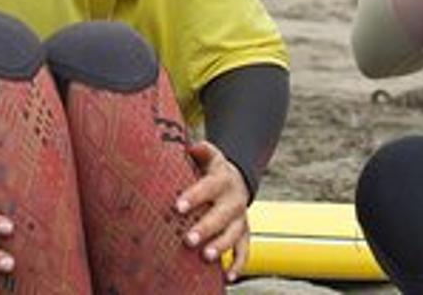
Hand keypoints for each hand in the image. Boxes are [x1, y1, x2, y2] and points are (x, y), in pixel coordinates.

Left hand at [176, 141, 250, 277]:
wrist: (237, 179)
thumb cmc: (211, 170)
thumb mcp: (209, 156)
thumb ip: (201, 151)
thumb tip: (192, 146)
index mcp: (222, 179)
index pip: (208, 187)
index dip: (194, 196)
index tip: (177, 206)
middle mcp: (234, 200)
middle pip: (221, 215)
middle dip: (205, 228)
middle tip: (187, 240)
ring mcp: (241, 218)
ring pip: (234, 234)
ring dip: (221, 246)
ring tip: (206, 257)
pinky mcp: (244, 233)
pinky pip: (244, 250)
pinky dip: (238, 264)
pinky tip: (228, 277)